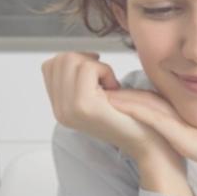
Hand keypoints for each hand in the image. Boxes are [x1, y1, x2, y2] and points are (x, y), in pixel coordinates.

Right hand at [40, 51, 172, 162]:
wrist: (146, 140)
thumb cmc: (130, 114)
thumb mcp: (96, 95)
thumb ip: (78, 79)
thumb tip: (78, 55)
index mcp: (60, 108)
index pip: (50, 66)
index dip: (76, 61)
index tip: (96, 75)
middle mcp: (60, 111)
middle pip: (60, 60)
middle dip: (86, 61)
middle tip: (105, 81)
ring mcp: (69, 109)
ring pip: (72, 60)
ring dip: (97, 66)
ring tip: (110, 87)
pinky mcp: (84, 105)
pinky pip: (88, 68)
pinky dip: (105, 71)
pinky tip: (115, 89)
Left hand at [104, 88, 196, 177]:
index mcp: (190, 122)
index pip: (156, 107)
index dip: (135, 101)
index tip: (117, 96)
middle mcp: (185, 119)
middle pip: (146, 102)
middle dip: (123, 96)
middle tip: (101, 87)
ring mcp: (184, 125)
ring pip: (146, 107)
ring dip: (122, 100)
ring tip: (100, 93)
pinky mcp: (185, 135)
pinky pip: (154, 119)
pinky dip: (134, 111)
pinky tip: (116, 105)